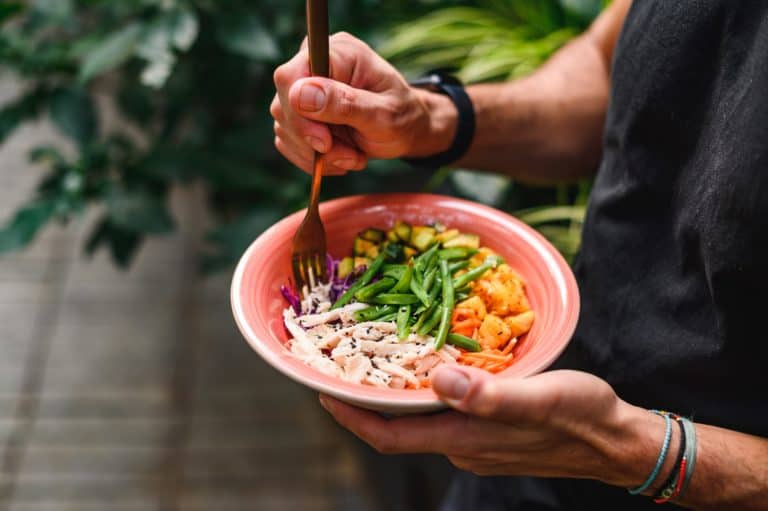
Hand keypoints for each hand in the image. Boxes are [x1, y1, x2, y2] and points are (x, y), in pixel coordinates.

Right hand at [270, 32, 454, 174]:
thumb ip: (345, 103)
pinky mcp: (299, 114)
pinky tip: (340, 158)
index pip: (290, 76)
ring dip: (317, 155)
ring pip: (284, 127)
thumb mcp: (384, 114)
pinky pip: (287, 142)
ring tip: (353, 156)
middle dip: (314, 142)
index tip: (325, 143)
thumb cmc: (403, 116)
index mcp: (337, 53)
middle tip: (351, 156)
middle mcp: (314, 65)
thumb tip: (301, 94)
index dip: (299, 113)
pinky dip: (312, 159)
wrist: (407, 130)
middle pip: (283, 106)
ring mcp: (304, 90)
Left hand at [319, 367, 656, 484]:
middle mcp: (463, 446)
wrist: (615, 442)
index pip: (391, 437)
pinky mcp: (492, 433)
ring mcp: (477, 443)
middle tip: (344, 367)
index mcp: (465, 439)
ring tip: (377, 361)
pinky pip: (445, 416)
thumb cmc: (581, 417)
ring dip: (394, 398)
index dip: (353, 418)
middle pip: (399, 430)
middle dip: (365, 404)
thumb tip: (440, 379)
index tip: (323, 391)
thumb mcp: (539, 398)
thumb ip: (490, 395)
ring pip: (421, 422)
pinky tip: (429, 369)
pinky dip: (425, 396)